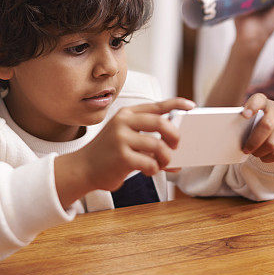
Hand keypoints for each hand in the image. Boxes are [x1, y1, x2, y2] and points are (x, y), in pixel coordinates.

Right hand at [74, 97, 194, 191]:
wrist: (82, 169)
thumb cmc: (109, 154)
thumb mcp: (126, 140)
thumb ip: (149, 142)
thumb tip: (178, 157)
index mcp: (127, 114)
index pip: (156, 106)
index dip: (176, 104)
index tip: (191, 106)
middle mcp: (123, 122)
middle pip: (160, 123)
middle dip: (175, 135)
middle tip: (177, 146)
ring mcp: (121, 138)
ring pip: (157, 145)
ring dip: (165, 157)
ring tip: (161, 163)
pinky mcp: (121, 156)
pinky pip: (149, 162)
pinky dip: (154, 168)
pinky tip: (148, 170)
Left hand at [240, 93, 273, 162]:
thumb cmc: (260, 119)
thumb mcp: (254, 115)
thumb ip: (243, 121)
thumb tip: (229, 135)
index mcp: (264, 102)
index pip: (259, 100)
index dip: (252, 106)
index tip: (244, 115)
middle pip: (267, 125)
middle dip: (254, 140)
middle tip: (245, 149)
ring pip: (272, 143)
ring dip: (260, 151)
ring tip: (253, 153)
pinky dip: (267, 157)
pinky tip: (262, 157)